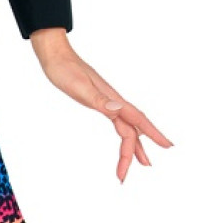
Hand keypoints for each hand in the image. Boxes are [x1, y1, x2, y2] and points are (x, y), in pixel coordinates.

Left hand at [29, 29, 171, 182]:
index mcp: (112, 100)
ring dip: (133, 145)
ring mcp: (107, 101)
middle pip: (132, 128)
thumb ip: (100, 99)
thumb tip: (118, 109)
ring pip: (126, 126)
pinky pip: (117, 121)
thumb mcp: (80, 87)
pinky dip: (123, 133)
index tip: (168, 146)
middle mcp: (114, 101)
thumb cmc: (65, 70)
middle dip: (139, 149)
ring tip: (142, 161)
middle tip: (147, 167)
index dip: (152, 134)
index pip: (136, 122)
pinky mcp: (99, 100)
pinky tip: (124, 136)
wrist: (55, 56)